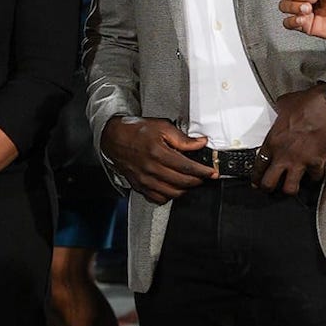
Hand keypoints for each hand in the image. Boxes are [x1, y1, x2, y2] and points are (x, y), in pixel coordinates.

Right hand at [100, 116, 216, 204]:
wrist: (114, 138)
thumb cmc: (136, 130)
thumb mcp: (162, 127)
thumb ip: (182, 138)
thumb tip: (200, 143)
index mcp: (158, 152)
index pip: (187, 167)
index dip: (203, 171)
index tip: (212, 172)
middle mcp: (151, 169)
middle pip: (182, 182)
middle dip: (198, 180)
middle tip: (205, 176)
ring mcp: (145, 180)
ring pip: (172, 193)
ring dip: (186, 189)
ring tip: (191, 181)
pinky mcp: (140, 186)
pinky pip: (159, 198)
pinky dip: (170, 195)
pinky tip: (175, 187)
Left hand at [251, 85, 325, 193]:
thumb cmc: (305, 103)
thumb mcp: (284, 104)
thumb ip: (279, 112)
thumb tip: (280, 110)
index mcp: (272, 141)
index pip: (258, 165)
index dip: (256, 177)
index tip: (256, 182)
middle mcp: (282, 154)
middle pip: (269, 183)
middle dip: (268, 189)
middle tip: (271, 189)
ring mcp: (299, 160)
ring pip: (290, 188)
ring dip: (290, 188)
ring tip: (292, 185)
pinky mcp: (316, 162)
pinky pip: (314, 178)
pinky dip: (314, 177)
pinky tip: (313, 173)